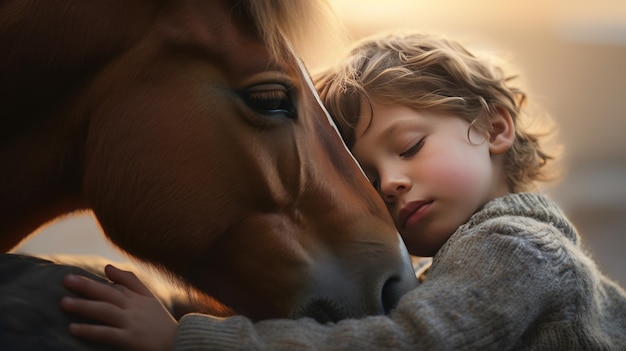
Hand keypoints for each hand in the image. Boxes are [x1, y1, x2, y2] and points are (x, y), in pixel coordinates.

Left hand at [61, 264, 177, 350]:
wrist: (178, 343)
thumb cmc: (160, 323)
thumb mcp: (149, 298)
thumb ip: (130, 281)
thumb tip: (106, 267)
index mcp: (138, 298)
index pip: (115, 286)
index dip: (93, 282)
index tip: (73, 277)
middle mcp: (134, 307)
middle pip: (108, 293)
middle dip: (86, 286)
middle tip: (65, 280)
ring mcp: (131, 323)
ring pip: (105, 311)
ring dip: (84, 306)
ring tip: (63, 303)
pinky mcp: (129, 339)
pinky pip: (106, 333)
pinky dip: (90, 330)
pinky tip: (73, 328)